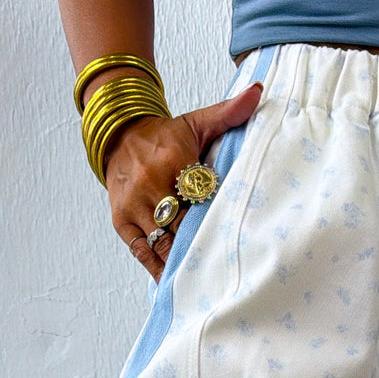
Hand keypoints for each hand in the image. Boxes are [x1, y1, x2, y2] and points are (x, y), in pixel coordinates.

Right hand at [103, 81, 264, 281]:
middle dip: (203, 247)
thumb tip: (260, 90)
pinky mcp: (121, 221)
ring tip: (204, 286)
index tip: (238, 239)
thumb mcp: (197, 121)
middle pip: (183, 225)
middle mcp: (151, 185)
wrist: (118, 134)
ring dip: (182, 263)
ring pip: (162, 242)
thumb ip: (229, 111)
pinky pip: (141, 251)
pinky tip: (174, 284)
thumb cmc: (166, 134)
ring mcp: (134, 205)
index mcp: (173, 161)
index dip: (218, 219)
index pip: (201, 198)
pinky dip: (157, 268)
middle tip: (228, 271)